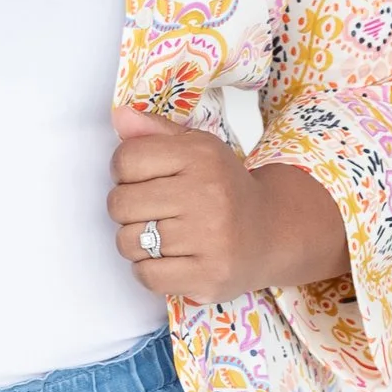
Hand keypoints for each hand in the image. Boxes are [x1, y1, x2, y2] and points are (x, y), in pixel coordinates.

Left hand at [108, 108, 347, 309]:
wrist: (272, 233)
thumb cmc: (224, 190)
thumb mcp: (197, 150)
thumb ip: (155, 133)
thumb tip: (119, 116)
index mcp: (201, 155)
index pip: (125, 160)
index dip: (123, 172)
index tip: (142, 179)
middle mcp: (207, 194)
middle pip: (120, 204)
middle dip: (127, 210)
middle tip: (153, 211)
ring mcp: (210, 238)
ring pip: (128, 242)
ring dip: (137, 243)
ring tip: (163, 236)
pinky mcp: (209, 275)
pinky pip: (145, 275)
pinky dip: (149, 270)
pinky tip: (170, 259)